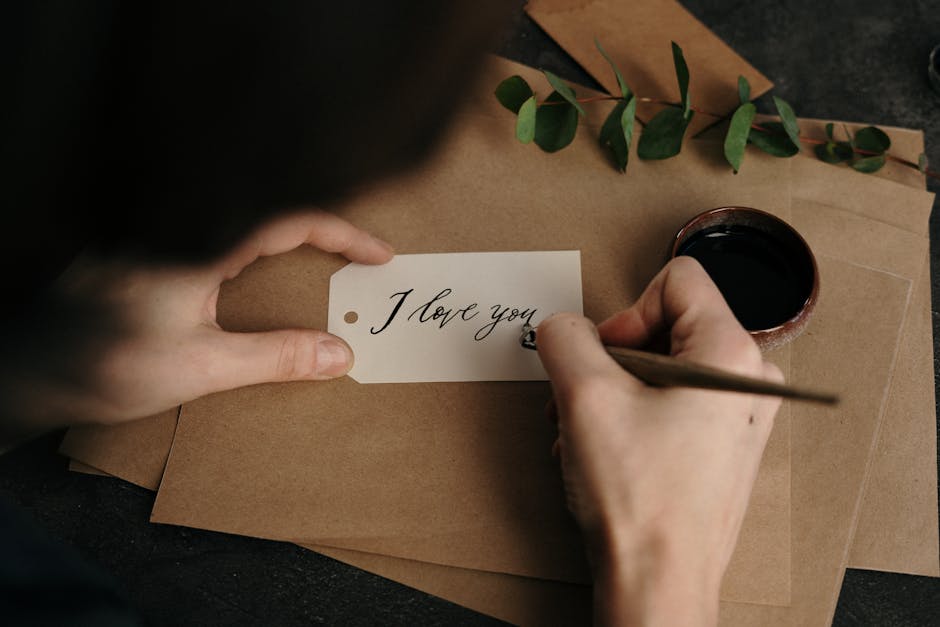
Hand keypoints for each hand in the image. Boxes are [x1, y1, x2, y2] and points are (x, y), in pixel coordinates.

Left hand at [42, 211, 392, 426]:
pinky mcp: (145, 248)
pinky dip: (255, 248)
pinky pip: (215, 233)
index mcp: (199, 240)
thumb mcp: (201, 366)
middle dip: (322, 230)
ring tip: (321, 266)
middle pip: (270, 210)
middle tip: (358, 259)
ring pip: (241, 219)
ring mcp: (159, 233)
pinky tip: (259, 277)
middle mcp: (180, 224)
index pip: (290, 218)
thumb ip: (275, 356)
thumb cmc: (104, 364)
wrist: (29, 370)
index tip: (380, 256)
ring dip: (288, 238)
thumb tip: (340, 354)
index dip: (344, 234)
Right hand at [536, 257, 781, 626]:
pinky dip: (627, 419)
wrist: (658, 583)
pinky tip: (605, 454)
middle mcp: (747, 380)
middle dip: (610, 360)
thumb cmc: (641, 502)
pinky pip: (667, 404)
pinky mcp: (720, 445)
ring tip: (589, 434)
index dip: (626, 312)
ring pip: (659, 368)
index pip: (676, 279)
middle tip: (586, 400)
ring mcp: (736, 416)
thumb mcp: (585, 397)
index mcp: (731, 354)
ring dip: (610, 394)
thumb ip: (564, 338)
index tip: (607, 358)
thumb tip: (561, 328)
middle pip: (664, 325)